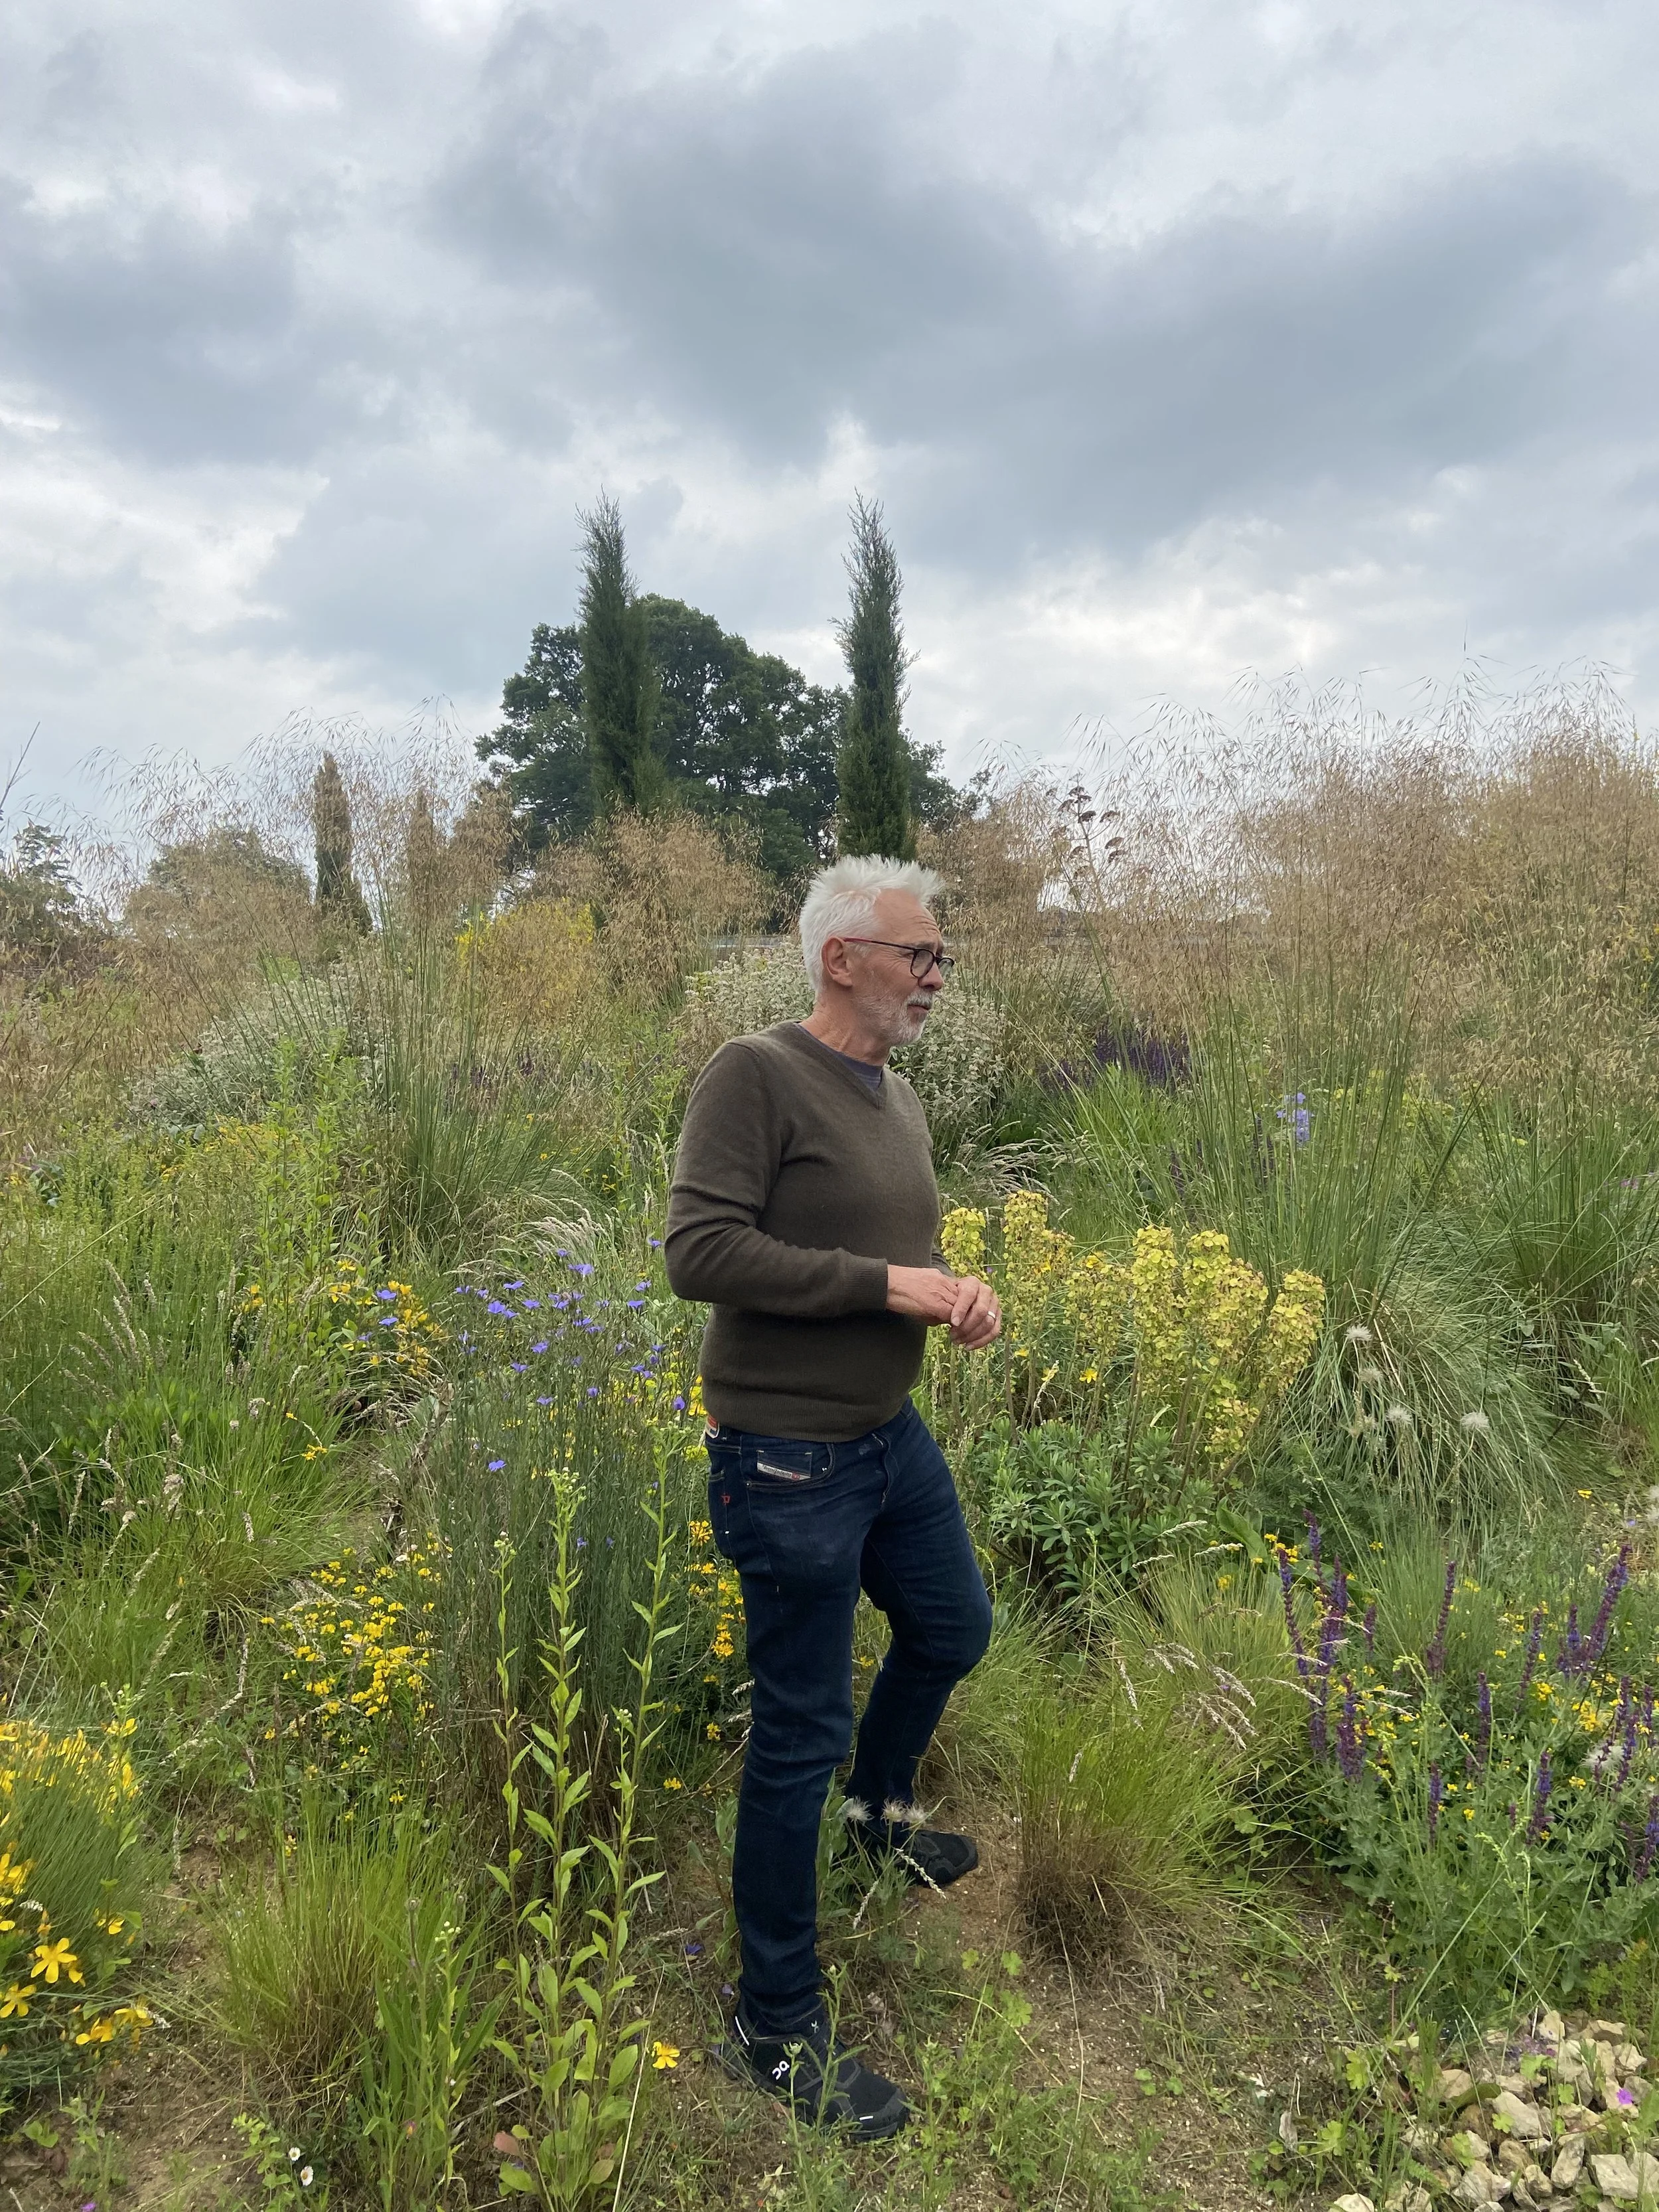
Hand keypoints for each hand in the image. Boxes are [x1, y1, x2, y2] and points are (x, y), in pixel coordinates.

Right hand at [886, 1266, 1001, 1349]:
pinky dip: (958, 1327)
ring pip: (965, 1310)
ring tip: (962, 1337)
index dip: (970, 1312)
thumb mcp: (923, 1298)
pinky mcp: (935, 1302)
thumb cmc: (900, 1292)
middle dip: (974, 1320)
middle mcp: (946, 1283)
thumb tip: (946, 1322)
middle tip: (970, 1335)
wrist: (885, 1284)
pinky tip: (955, 1335)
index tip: (969, 1325)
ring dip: (967, 1326)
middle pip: (971, 1302)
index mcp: (943, 1280)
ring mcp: (942, 1291)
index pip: (966, 1296)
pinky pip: (953, 1316)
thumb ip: (937, 1307)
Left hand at [946, 1272, 1000, 1348]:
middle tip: (952, 1336)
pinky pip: (994, 1331)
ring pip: (988, 1322)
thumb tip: (950, 1320)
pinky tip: (968, 1346)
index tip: (952, 1323)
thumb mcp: (944, 1297)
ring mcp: (994, 1304)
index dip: (961, 1309)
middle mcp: (986, 1291)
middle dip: (966, 1326)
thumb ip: (947, 1305)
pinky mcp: (997, 1316)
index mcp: (972, 1283)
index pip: (969, 1294)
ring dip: (972, 1335)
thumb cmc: (947, 1299)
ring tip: (957, 1341)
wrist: (955, 1300)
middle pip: (981, 1311)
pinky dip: (981, 1341)